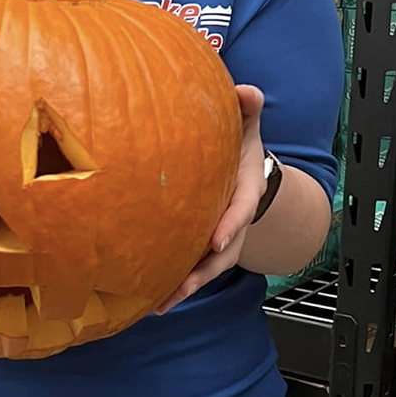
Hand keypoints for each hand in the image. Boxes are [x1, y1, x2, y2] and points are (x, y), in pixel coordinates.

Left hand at [155, 85, 265, 314]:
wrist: (243, 168)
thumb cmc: (239, 146)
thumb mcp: (247, 126)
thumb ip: (246, 110)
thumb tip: (247, 91)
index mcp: (246, 192)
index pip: (241, 211)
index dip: (230, 227)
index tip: (216, 243)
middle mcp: (233, 223)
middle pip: (224, 254)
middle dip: (204, 272)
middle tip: (184, 286)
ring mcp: (217, 239)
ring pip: (205, 269)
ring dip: (184, 288)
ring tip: (160, 305)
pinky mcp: (198, 247)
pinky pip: (188, 269)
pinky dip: (172, 286)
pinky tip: (148, 302)